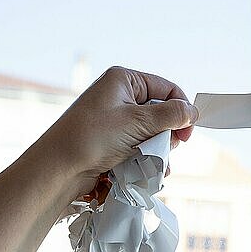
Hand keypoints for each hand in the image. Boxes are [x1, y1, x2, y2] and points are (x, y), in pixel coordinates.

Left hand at [42, 66, 197, 198]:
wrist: (57, 169)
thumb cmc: (93, 138)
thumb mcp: (138, 122)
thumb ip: (171, 115)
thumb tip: (193, 112)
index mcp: (124, 80)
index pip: (167, 89)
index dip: (181, 110)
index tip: (186, 135)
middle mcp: (119, 96)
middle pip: (161, 112)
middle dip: (167, 134)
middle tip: (165, 149)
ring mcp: (115, 119)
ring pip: (152, 132)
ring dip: (157, 150)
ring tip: (153, 165)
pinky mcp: (111, 140)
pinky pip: (139, 145)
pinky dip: (145, 158)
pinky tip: (144, 171)